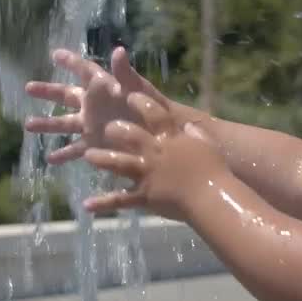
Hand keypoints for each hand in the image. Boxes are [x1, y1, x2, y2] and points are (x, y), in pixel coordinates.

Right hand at [23, 47, 174, 164]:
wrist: (160, 133)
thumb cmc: (150, 106)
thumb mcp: (137, 88)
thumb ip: (125, 72)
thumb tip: (119, 50)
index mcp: (102, 87)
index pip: (83, 70)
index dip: (70, 61)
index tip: (55, 54)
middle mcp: (93, 104)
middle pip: (65, 95)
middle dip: (47, 92)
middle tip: (28, 87)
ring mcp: (92, 125)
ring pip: (64, 123)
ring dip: (46, 124)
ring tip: (28, 125)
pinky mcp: (95, 143)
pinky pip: (75, 149)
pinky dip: (63, 154)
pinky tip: (50, 159)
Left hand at [81, 95, 227, 220]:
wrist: (211, 198)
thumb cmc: (215, 171)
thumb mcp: (207, 146)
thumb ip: (197, 135)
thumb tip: (190, 127)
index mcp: (170, 139)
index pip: (153, 114)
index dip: (140, 102)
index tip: (130, 95)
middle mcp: (154, 153)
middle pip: (128, 135)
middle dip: (115, 129)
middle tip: (106, 128)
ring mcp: (146, 174)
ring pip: (117, 163)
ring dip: (101, 159)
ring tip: (88, 156)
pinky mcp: (144, 196)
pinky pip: (119, 200)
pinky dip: (103, 203)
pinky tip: (87, 205)